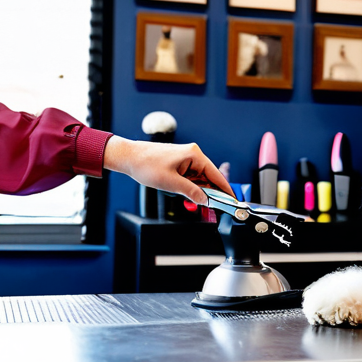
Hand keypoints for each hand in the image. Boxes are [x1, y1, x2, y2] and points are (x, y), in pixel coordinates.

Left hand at [103, 137, 233, 204]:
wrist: (128, 157)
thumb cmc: (145, 164)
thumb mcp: (171, 183)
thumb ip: (191, 192)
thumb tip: (205, 199)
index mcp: (194, 154)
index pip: (216, 174)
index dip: (225, 189)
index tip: (232, 200)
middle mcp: (192, 154)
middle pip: (209, 177)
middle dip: (209, 192)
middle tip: (211, 206)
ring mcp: (185, 158)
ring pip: (199, 179)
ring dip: (197, 190)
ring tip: (192, 200)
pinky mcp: (179, 163)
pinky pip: (191, 177)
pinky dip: (190, 187)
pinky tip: (185, 193)